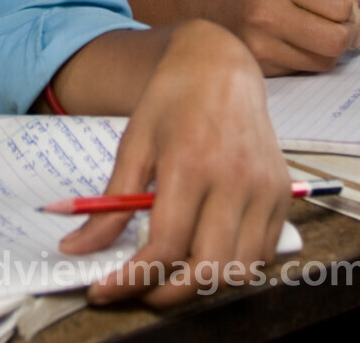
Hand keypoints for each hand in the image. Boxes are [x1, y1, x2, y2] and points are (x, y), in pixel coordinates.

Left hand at [58, 20, 287, 306]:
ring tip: (174, 275)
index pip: (165, 246)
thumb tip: (77, 248)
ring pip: (241, 270)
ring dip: (203, 285)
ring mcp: (264, 187)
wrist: (220, 65)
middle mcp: (234, 178)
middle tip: (141, 290)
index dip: (131, 279)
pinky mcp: (281, 192)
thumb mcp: (133, 146)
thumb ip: (110, 204)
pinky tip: (208, 253)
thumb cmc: (173, 100)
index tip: (103, 289)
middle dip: (168, 295)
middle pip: (208, 269)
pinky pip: (263, 253)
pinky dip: (235, 267)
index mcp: (190, 163)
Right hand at [132, 0, 359, 75]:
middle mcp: (268, 14)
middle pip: (336, 39)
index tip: (348, 11)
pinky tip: (300, 46)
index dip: (352, 10)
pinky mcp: (260, 68)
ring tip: (321, 37)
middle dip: (350, 36)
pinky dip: (311, 60)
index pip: (340, 4)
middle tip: (347, 31)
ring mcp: (262, 46)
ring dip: (332, 51)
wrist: (200, 8)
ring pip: (324, 61)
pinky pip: (304, 70)